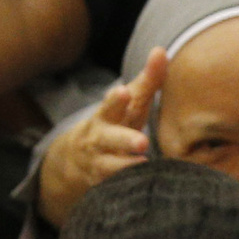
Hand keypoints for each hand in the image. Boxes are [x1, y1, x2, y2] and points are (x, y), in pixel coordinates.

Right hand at [39, 48, 165, 227]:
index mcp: (108, 114)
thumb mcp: (130, 103)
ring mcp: (99, 162)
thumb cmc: (116, 123)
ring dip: (124, 167)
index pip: (113, 105)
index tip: (124, 92)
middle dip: (124, 139)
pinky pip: (111, 188)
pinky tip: (137, 189)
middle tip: (141, 141)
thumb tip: (161, 50)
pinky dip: (121, 188)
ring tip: (142, 163)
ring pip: (109, 167)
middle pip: (110, 138)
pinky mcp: (101, 185)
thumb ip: (147, 79)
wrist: (76, 160)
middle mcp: (100, 138)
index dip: (117, 100)